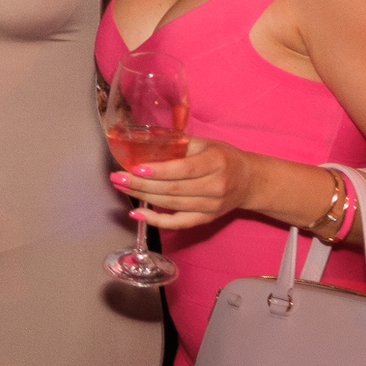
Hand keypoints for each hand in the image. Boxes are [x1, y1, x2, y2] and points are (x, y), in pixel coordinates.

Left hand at [109, 137, 254, 229]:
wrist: (249, 181)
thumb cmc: (222, 157)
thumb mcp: (205, 143)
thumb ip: (178, 144)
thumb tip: (144, 143)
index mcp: (216, 162)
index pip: (184, 169)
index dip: (159, 171)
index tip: (135, 169)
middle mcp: (216, 186)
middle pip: (174, 189)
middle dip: (141, 184)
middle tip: (117, 178)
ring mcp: (212, 205)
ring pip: (173, 205)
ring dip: (143, 198)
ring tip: (121, 188)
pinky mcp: (207, 219)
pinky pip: (179, 223)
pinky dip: (157, 220)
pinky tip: (137, 213)